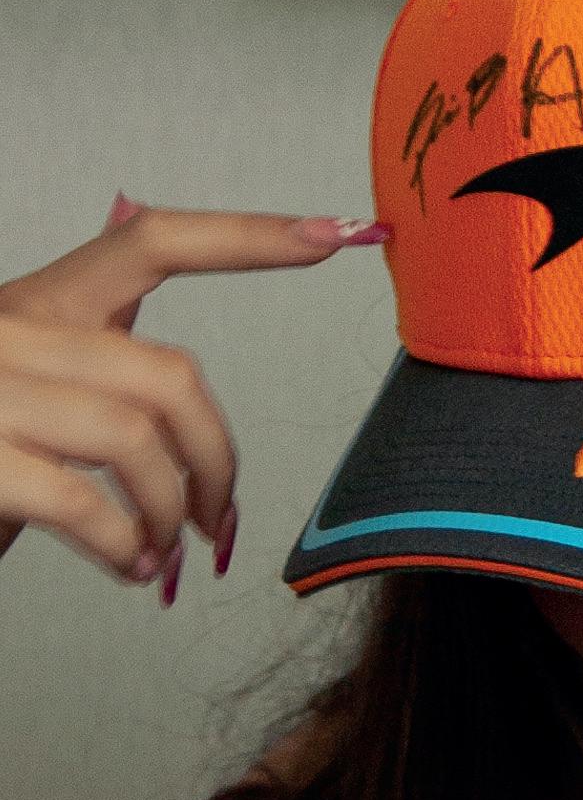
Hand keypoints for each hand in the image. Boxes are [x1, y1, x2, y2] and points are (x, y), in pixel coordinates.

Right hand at [0, 193, 388, 590]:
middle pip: (173, 374)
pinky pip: (85, 500)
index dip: (249, 236)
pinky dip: (125, 546)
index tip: (334, 232)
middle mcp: (11, 326)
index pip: (150, 240)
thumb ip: (100, 389)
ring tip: (163, 553)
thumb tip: (193, 444)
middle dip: (219, 458)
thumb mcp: (29, 401)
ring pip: (138, 435)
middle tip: (220, 520)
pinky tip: (128, 568)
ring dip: (173, 511)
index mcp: (36, 304)